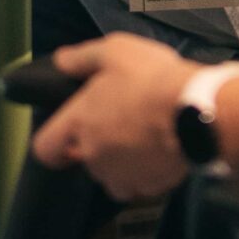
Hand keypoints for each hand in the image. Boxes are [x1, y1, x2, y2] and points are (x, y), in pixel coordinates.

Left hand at [32, 34, 199, 200]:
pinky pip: (142, 183)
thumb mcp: (115, 51)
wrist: (194, 111)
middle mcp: (93, 157)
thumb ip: (82, 57)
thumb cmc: (149, 78)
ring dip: (123, 164)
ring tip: (144, 139)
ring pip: (114, 176)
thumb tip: (61, 62)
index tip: (67, 137)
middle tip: (122, 121)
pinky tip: (163, 149)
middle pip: (85, 160)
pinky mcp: (149, 187)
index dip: (52, 144)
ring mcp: (121, 176)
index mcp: (78, 124)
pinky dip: (149, 171)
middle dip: (99, 145)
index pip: (44, 149)